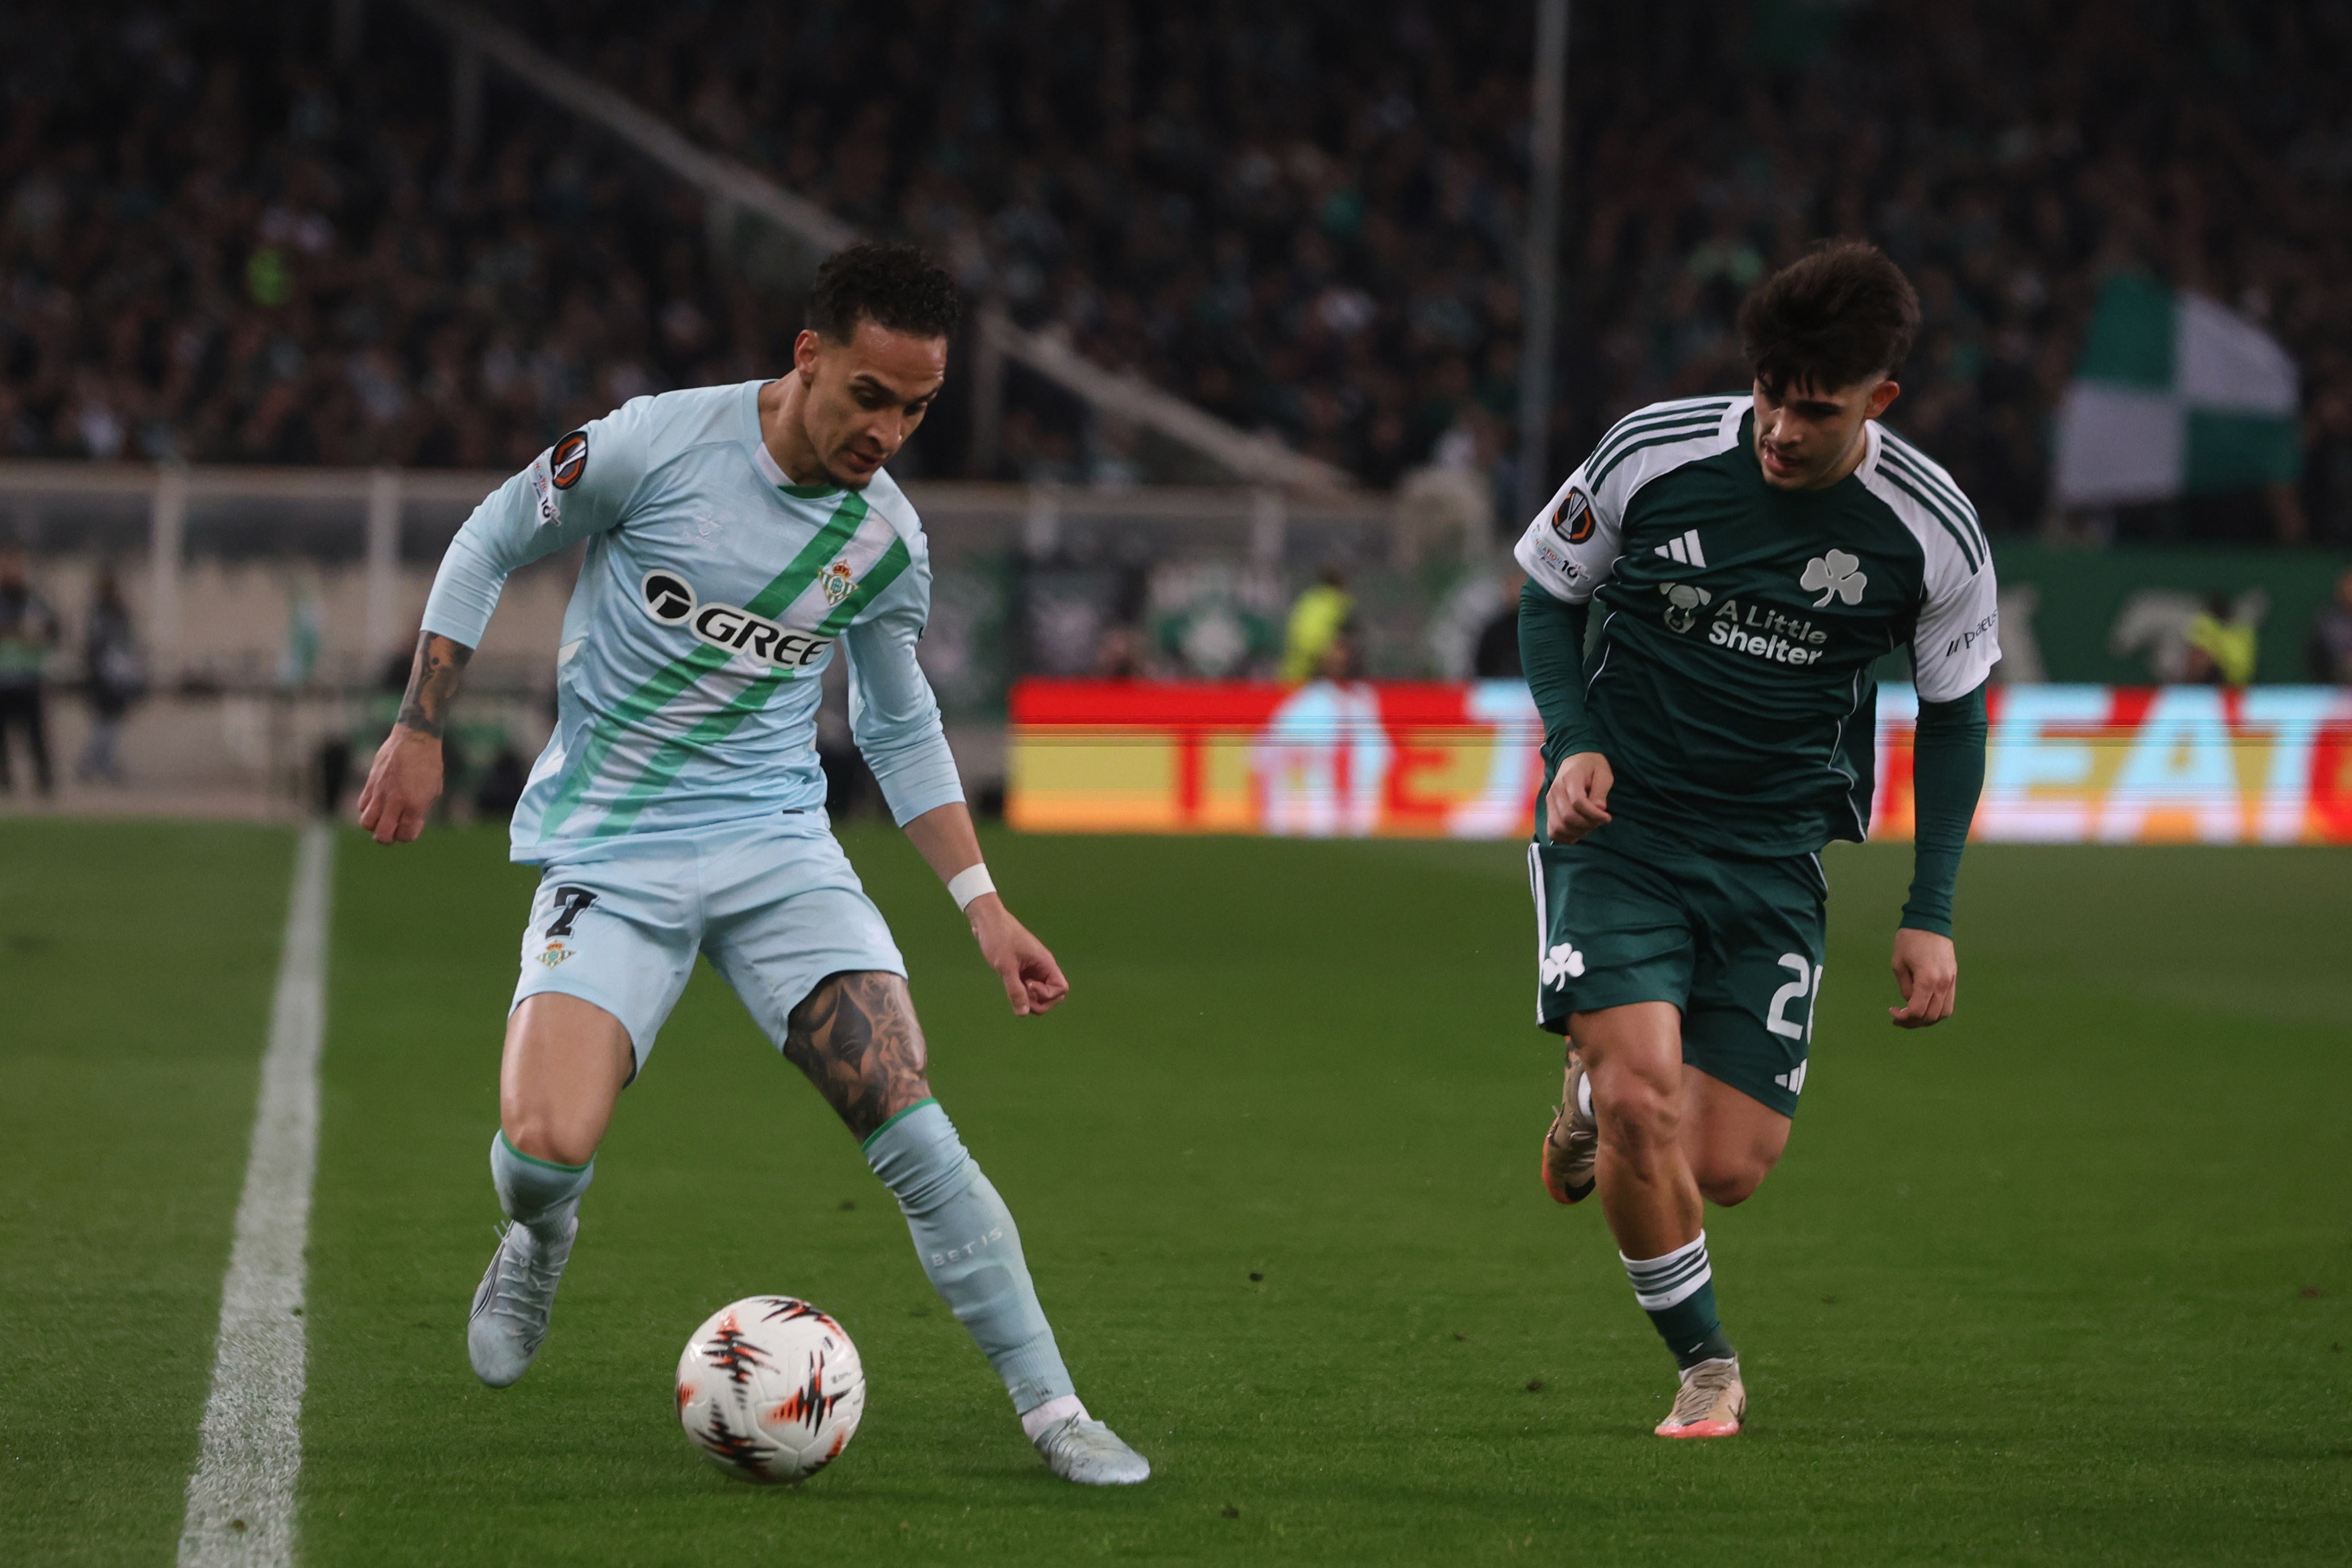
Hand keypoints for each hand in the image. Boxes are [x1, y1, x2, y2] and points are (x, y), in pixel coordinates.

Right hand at [355, 723, 443, 843]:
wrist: (415, 738)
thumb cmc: (429, 764)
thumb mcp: (433, 789)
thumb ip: (420, 809)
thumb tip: (407, 823)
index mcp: (415, 804)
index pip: (405, 835)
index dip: (410, 835)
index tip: (416, 823)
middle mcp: (395, 801)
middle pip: (382, 836)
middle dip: (388, 838)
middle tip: (396, 827)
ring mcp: (380, 792)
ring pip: (366, 823)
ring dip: (375, 825)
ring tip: (385, 816)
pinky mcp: (370, 783)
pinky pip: (362, 805)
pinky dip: (369, 810)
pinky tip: (380, 802)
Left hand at [966, 896, 1068, 1016]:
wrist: (987, 921)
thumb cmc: (998, 938)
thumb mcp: (1005, 967)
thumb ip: (1015, 991)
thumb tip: (1023, 1013)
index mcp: (1045, 963)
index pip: (1061, 988)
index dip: (1046, 995)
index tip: (1028, 985)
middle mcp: (1042, 967)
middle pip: (1053, 995)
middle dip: (1039, 1002)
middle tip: (1020, 994)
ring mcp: (1032, 969)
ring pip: (1039, 993)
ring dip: (1028, 998)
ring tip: (1012, 989)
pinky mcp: (1022, 969)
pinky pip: (1027, 987)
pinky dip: (1020, 991)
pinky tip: (1008, 983)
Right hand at [1543, 751, 1613, 843]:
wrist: (1575, 758)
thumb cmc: (1592, 766)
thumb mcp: (1603, 773)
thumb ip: (1601, 790)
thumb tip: (1599, 809)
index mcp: (1570, 777)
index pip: (1578, 803)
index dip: (1594, 814)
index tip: (1607, 817)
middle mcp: (1555, 790)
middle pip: (1568, 817)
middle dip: (1588, 824)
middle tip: (1600, 821)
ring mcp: (1550, 801)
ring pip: (1559, 827)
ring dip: (1577, 832)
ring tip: (1590, 826)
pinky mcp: (1549, 809)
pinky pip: (1552, 831)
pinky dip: (1565, 837)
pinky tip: (1578, 832)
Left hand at [1888, 927, 1956, 1027]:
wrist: (1930, 921)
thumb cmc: (1909, 940)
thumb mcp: (1898, 964)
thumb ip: (1905, 987)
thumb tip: (1910, 1003)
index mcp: (1927, 980)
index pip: (1917, 1011)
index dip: (1904, 1018)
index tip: (1892, 1013)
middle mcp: (1943, 984)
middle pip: (1931, 1016)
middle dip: (1914, 1022)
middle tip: (1899, 1019)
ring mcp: (1951, 981)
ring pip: (1944, 1013)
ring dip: (1927, 1019)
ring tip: (1912, 1016)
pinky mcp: (1954, 977)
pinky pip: (1949, 1003)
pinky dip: (1937, 1010)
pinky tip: (1924, 1007)